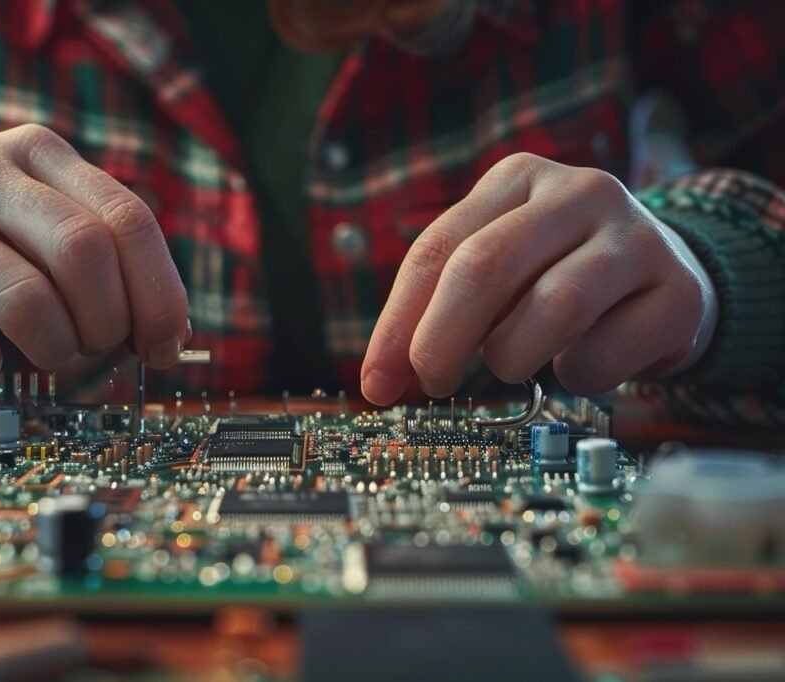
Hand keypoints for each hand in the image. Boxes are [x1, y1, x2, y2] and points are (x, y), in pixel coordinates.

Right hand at [0, 124, 187, 390]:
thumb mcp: (42, 229)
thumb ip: (110, 264)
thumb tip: (171, 338)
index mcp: (37, 153)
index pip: (128, 219)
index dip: (160, 296)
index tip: (163, 346)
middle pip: (84, 253)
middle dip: (108, 323)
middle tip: (96, 347)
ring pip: (27, 301)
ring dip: (57, 351)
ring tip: (47, 352)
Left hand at [361, 152, 717, 402]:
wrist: (672, 277)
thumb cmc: (561, 276)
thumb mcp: (500, 270)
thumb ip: (440, 307)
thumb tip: (382, 378)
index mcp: (517, 179)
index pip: (436, 249)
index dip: (398, 322)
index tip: (377, 382)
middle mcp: (579, 193)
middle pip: (485, 267)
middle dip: (441, 341)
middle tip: (431, 385)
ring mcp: (635, 238)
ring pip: (552, 306)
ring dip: (512, 356)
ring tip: (511, 364)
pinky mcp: (677, 293)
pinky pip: (603, 353)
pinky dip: (576, 375)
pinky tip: (579, 362)